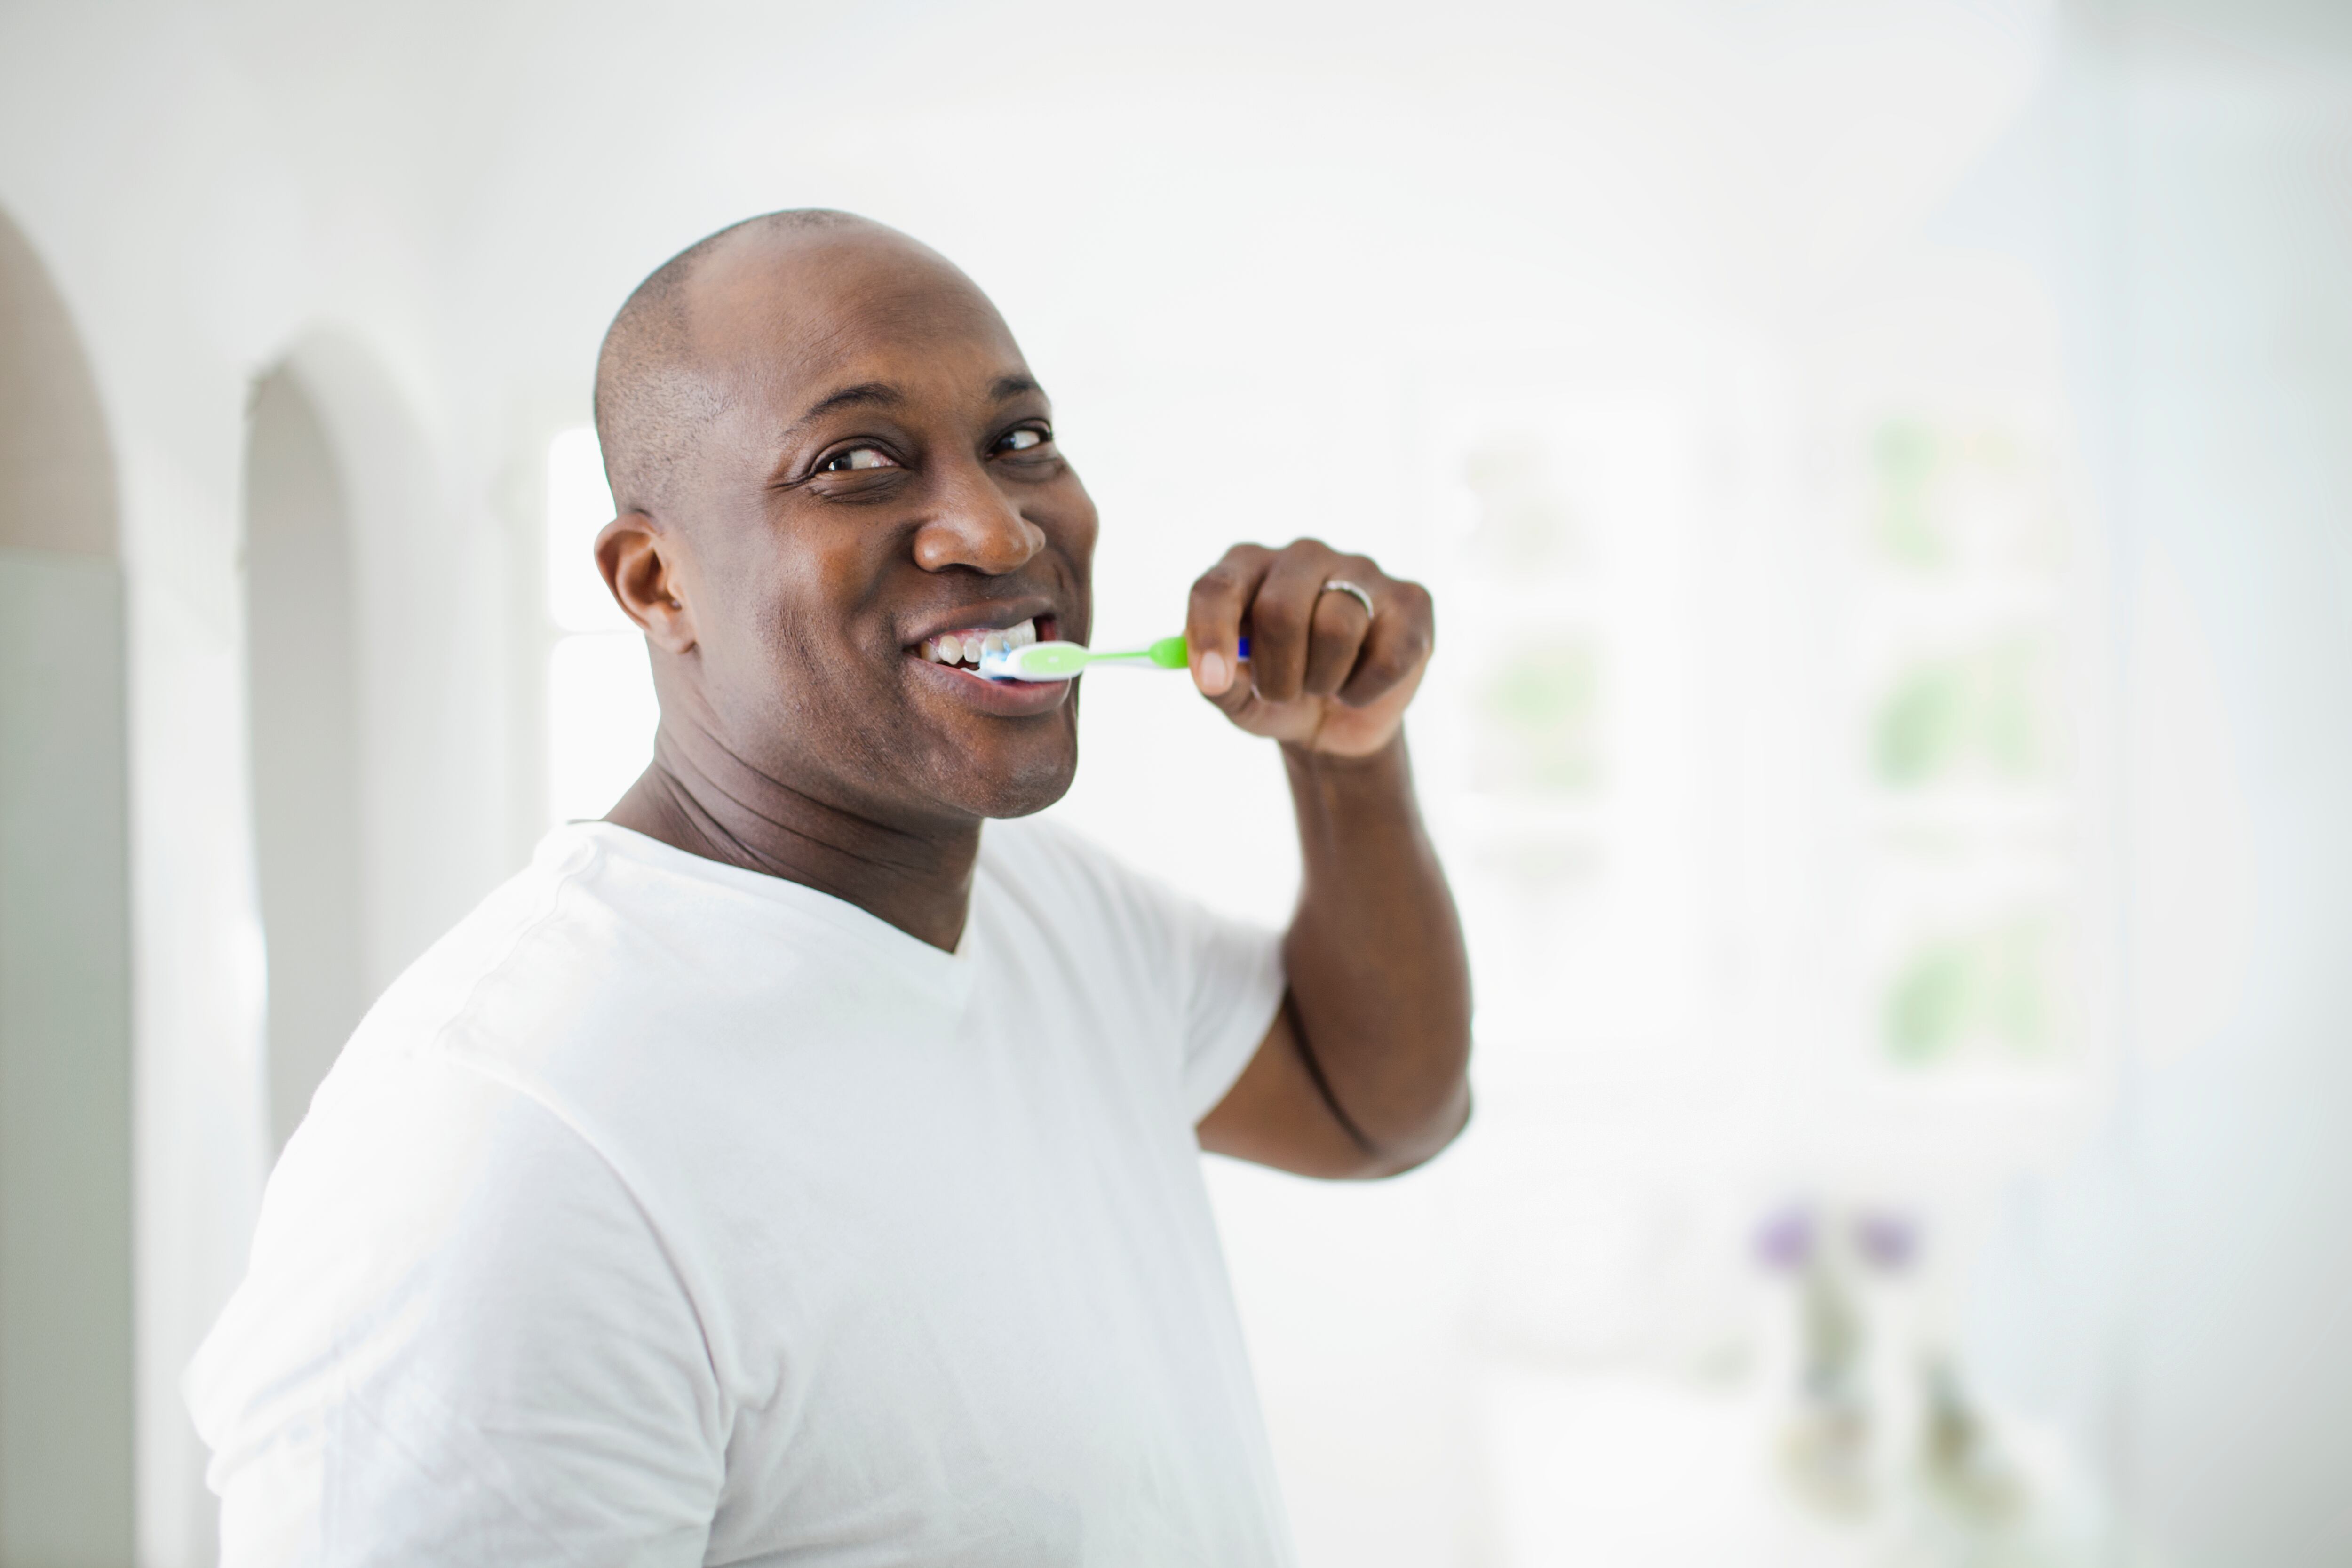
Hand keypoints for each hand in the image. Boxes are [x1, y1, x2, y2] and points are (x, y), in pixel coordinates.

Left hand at [1185, 540, 1433, 757]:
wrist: (1336, 722)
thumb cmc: (1277, 693)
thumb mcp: (1236, 697)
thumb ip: (1216, 682)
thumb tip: (1213, 676)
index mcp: (1247, 566)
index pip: (1218, 586)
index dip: (1211, 633)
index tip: (1211, 681)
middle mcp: (1303, 555)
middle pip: (1280, 610)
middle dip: (1277, 673)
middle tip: (1281, 693)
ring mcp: (1361, 569)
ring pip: (1336, 628)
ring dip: (1322, 682)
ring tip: (1322, 686)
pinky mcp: (1410, 600)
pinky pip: (1387, 656)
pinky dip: (1364, 691)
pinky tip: (1358, 687)